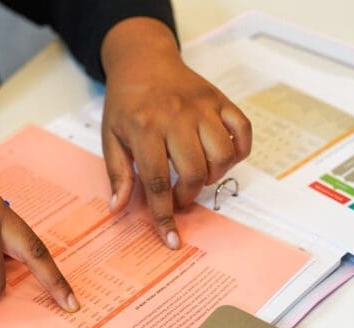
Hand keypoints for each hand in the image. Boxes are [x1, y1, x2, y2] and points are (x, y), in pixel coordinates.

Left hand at [100, 17, 251, 248]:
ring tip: (199, 175)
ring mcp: (202, 107)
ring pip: (223, 154)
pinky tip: (222, 158)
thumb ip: (118, 173)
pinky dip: (239, 151)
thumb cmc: (126, 103)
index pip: (157, 181)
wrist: (143, 61)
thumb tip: (119, 208)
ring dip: (214, 175)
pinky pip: (243, 130)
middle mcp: (176, 117)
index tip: (171, 239)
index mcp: (145, 128)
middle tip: (179, 196)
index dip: (164, 215)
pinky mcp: (220, 100)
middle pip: (194, 171)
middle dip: (188, 195)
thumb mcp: (111, 137)